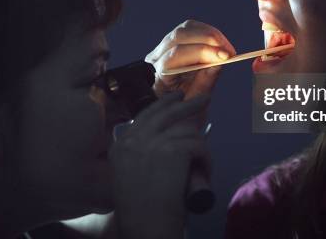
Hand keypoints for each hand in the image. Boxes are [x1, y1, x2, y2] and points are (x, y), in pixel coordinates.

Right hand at [110, 91, 210, 238]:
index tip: (176, 99)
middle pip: (164, 112)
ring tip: (204, 159)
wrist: (145, 228)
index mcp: (120, 145)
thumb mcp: (128, 176)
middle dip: (185, 103)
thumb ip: (137, 157)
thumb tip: (163, 142)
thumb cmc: (139, 211)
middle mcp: (133, 139)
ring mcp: (153, 142)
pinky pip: (198, 145)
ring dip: (199, 145)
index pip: (144, 116)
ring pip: (186, 130)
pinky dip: (206, 158)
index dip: (163, 106)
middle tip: (202, 99)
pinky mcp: (173, 149)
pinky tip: (206, 170)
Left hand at [145, 20, 235, 99]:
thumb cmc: (183, 106)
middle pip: (180, 35)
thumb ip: (205, 82)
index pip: (176, 55)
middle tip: (230, 52)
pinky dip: (209, 32)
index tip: (225, 56)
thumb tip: (220, 61)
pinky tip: (221, 44)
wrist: (172, 107)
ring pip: (187, 28)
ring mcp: (164, 46)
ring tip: (228, 49)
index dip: (202, 52)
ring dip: (211, 35)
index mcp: (158, 74)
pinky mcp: (175, 40)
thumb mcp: (194, 102)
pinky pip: (192, 28)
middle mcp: (157, 56)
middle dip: (209, 39)